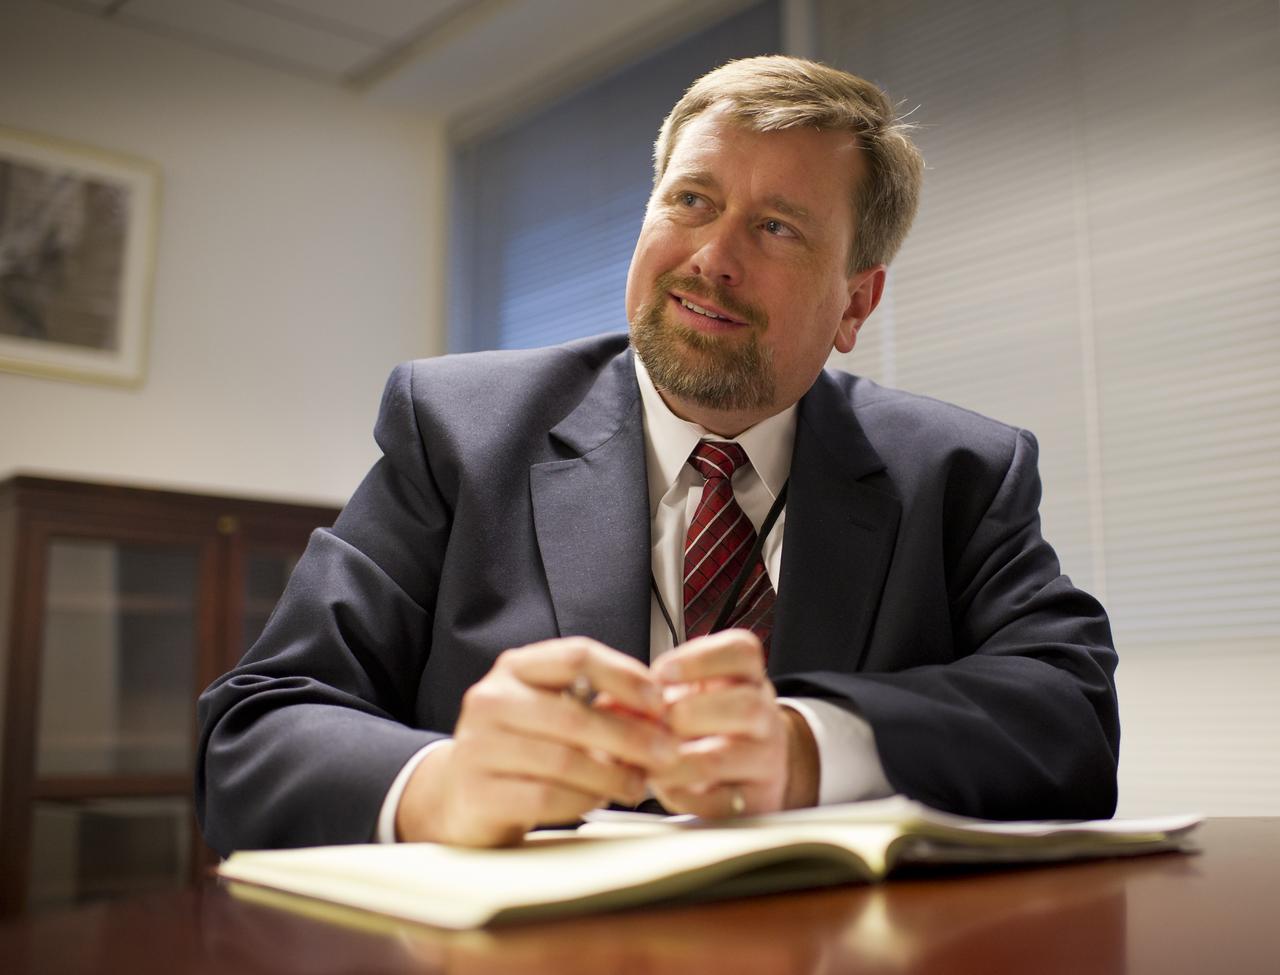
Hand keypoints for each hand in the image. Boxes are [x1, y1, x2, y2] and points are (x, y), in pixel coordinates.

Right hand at [396, 637, 676, 846]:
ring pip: (563, 760)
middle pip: (575, 714)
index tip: (658, 701)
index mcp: (515, 668)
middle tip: (666, 754)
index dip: (624, 675)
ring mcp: (478, 746)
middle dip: (631, 737)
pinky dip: (582, 801)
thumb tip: (659, 712)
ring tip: (637, 784)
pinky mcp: (477, 792)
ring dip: (612, 775)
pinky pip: (545, 797)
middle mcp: (491, 699)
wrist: (456, 794)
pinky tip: (598, 801)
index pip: (575, 655)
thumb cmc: (518, 748)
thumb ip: (597, 704)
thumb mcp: (549, 710)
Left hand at [648, 629, 818, 816]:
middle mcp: (765, 714)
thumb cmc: (711, 722)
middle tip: (656, 722)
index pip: (742, 652)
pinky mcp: (756, 800)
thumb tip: (609, 703)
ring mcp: (765, 759)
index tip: (662, 673)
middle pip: (746, 705)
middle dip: (689, 713)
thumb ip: (653, 693)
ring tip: (651, 759)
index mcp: (748, 677)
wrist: (752, 765)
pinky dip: (685, 796)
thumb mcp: (689, 694)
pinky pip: (721, 801)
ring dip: (677, 758)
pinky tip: (667, 786)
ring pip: (725, 756)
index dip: (700, 660)